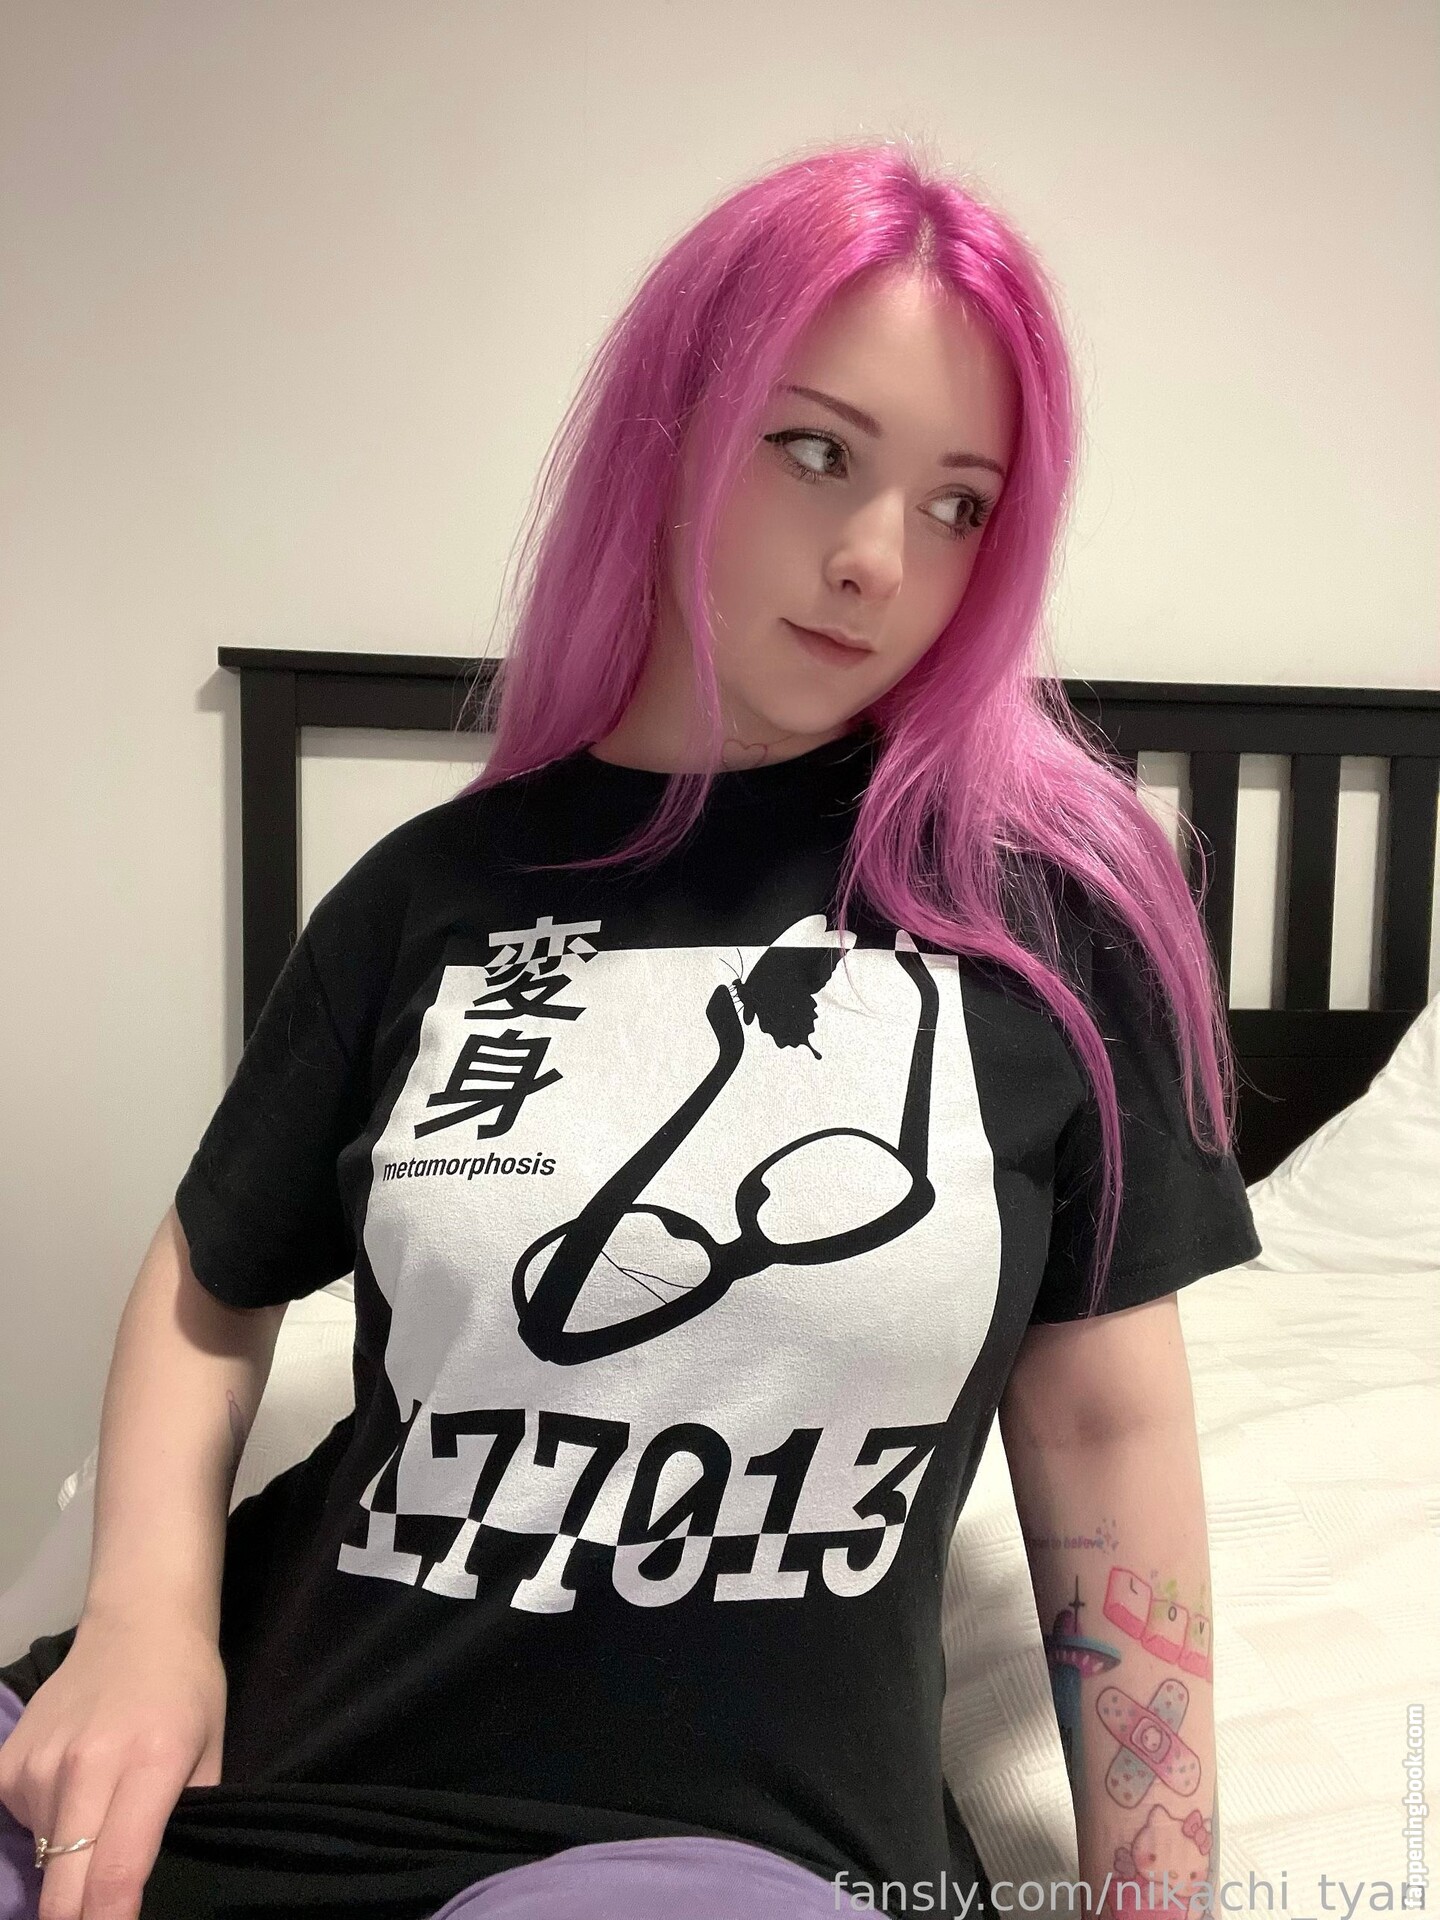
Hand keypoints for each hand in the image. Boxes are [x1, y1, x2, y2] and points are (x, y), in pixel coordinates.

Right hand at [0, 1609, 225, 1919]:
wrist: (139, 1621)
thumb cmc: (188, 1689)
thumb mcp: (210, 1751)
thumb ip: (188, 1819)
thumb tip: (162, 1887)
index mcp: (149, 1763)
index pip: (118, 1872)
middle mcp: (85, 1766)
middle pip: (63, 1888)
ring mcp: (38, 1765)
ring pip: (42, 1863)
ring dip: (66, 1870)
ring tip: (98, 1824)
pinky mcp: (6, 1764)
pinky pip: (19, 1828)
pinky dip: (43, 1833)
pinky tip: (71, 1799)